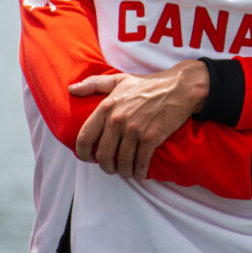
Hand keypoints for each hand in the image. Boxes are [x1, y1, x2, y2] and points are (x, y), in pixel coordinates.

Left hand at [70, 60, 209, 179]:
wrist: (179, 87)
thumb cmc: (149, 84)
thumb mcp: (119, 80)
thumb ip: (94, 84)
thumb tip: (71, 89)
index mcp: (107, 107)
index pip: (85, 137)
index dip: (83, 153)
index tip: (88, 159)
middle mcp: (118, 119)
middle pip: (103, 154)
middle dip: (105, 166)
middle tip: (111, 168)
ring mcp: (134, 130)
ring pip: (122, 161)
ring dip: (123, 171)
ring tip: (126, 172)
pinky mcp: (151, 137)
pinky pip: (140, 162)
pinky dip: (139, 171)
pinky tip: (140, 173)